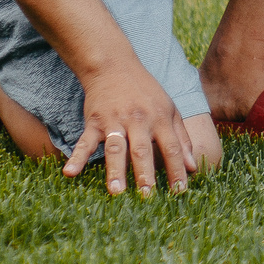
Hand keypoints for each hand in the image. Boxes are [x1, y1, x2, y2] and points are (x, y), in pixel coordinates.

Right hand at [62, 59, 197, 196]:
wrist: (114, 66)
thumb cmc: (146, 92)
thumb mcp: (170, 109)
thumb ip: (182, 138)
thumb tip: (193, 167)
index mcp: (160, 119)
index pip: (172, 148)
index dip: (177, 170)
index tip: (180, 192)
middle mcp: (139, 120)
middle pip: (143, 150)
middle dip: (145, 174)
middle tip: (148, 197)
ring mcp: (115, 121)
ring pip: (116, 148)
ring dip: (116, 170)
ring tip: (116, 192)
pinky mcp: (94, 121)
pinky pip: (85, 142)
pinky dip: (77, 157)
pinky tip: (70, 173)